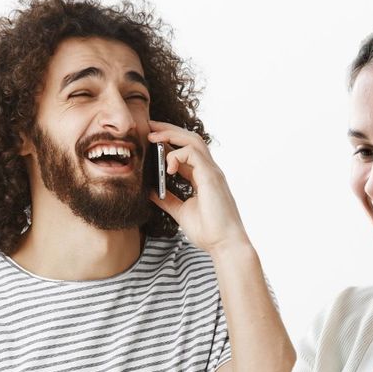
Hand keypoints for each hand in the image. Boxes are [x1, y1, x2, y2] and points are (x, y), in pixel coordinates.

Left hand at [148, 121, 249, 255]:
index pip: (186, 151)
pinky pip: (194, 154)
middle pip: (190, 139)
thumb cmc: (208, 231)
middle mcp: (209, 171)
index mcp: (203, 178)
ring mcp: (212, 172)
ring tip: (153, 137)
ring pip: (193, 141)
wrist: (224, 245)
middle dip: (169, 130)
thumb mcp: (180, 211)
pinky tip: (167, 166)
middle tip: (148, 126)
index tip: (151, 138)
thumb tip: (149, 190)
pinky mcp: (211, 177)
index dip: (169, 142)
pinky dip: (177, 155)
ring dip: (172, 135)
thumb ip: (167, 199)